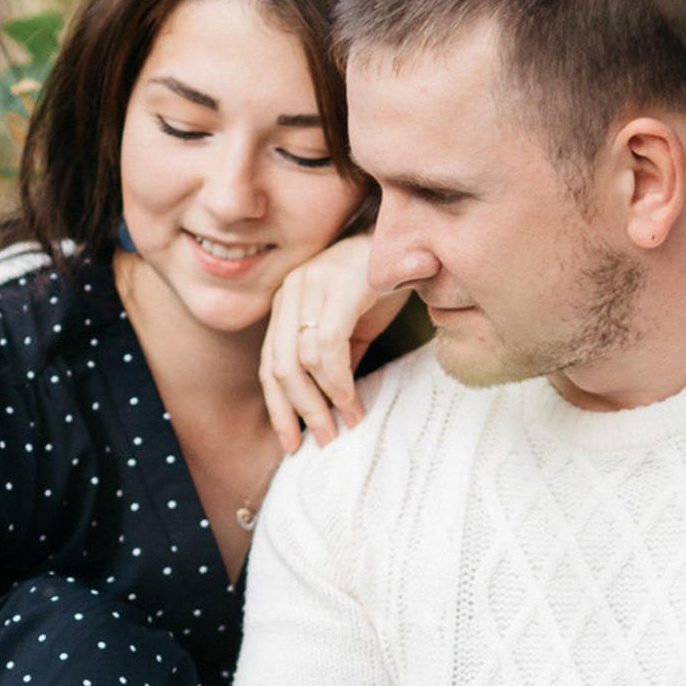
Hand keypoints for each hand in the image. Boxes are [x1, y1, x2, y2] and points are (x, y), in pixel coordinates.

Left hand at [259, 234, 407, 452]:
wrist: (415, 243)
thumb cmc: (382, 285)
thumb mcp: (352, 329)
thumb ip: (335, 363)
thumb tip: (331, 407)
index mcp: (286, 303)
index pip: (269, 364)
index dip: (278, 408)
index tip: (291, 443)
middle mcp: (291, 291)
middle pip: (279, 368)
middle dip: (300, 412)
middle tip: (323, 439)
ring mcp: (311, 285)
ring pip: (302, 360)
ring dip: (326, 399)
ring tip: (348, 420)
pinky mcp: (339, 285)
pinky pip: (328, 344)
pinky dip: (337, 378)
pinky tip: (351, 398)